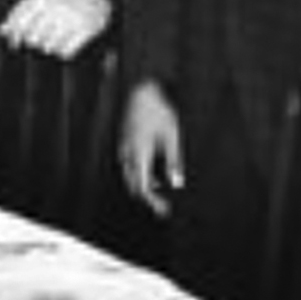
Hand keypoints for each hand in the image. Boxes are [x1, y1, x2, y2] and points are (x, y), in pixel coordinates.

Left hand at [0, 0, 111, 58]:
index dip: (14, 37)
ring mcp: (71, 19)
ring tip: (56, 36)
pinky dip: (64, 52)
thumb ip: (20, 13)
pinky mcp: (86, 30)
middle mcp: (55, 8)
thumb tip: (0, 31)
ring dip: (49, 46)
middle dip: (34, 41)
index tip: (15, 44)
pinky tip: (67, 42)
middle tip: (43, 35)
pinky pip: (65, 53)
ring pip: (48, 48)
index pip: (19, 23)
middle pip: (32, 39)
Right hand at [120, 80, 183, 217]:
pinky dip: (139, 172)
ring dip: (143, 184)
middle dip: (148, 197)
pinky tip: (152, 168)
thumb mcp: (172, 136)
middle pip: (133, 185)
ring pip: (129, 176)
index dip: (153, 202)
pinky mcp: (124, 141)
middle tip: (163, 204)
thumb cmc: (158, 111)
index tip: (163, 209)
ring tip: (161, 186)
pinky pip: (128, 165)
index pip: (143, 188)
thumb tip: (177, 182)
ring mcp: (123, 147)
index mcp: (140, 154)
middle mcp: (128, 153)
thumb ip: (174, 161)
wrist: (141, 90)